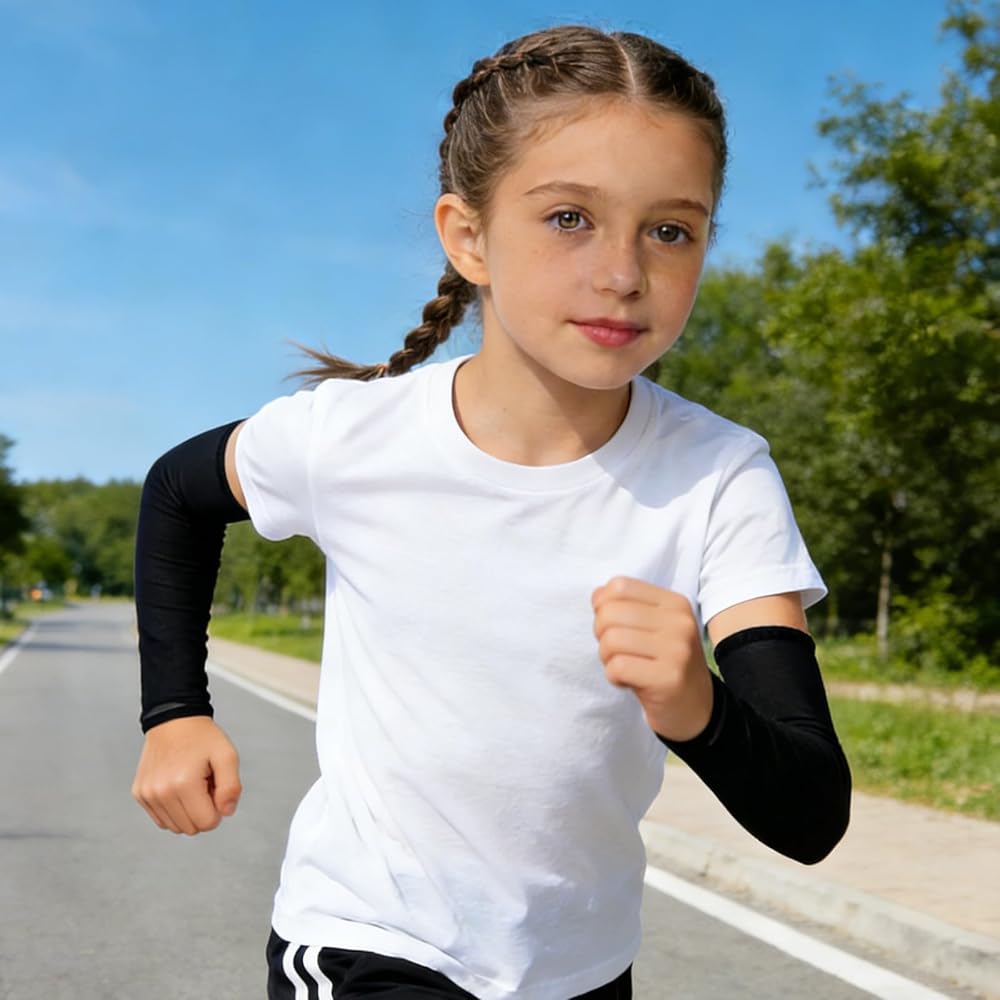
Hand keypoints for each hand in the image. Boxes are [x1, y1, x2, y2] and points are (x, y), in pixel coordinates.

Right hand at [132, 716, 241, 834]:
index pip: (207, 823)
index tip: (215, 787)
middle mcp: (161, 792)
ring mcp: (147, 794)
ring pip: (175, 827)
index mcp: (183, 784)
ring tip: (191, 783)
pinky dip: (173, 809)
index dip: (217, 808)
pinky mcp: (139, 794)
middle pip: (190, 829)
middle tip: (204, 783)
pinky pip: (161, 819)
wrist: (174, 720)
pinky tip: (178, 786)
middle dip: (202, 810)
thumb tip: (226, 812)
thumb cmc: (201, 737)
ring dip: (187, 811)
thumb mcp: (227, 755)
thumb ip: (231, 787)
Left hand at [592, 576, 714, 741]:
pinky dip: (613, 676)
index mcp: (675, 603)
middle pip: (611, 613)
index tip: (613, 625)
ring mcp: (677, 650)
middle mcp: (680, 622)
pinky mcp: (668, 678)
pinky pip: (617, 667)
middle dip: (601, 633)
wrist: (696, 708)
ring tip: (622, 665)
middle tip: (615, 650)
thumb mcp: (653, 627)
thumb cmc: (663, 663)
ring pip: (611, 640)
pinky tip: (627, 681)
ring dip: (606, 657)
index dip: (603, 605)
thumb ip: (626, 606)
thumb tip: (597, 595)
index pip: (620, 586)